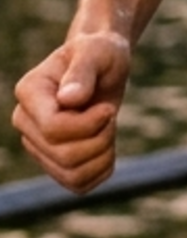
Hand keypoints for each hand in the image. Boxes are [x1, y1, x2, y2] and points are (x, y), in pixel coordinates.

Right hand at [12, 34, 131, 193]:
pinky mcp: (55, 161)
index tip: (108, 108)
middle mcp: (26, 122)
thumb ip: (83, 72)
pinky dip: (101, 171)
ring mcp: (38, 144)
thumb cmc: (101, 54)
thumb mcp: (98, 52)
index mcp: (29, 92)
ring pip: (71, 174)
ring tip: (109, 129)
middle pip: (64, 154)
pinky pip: (79, 184)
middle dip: (100, 138)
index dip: (88, 124)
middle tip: (110, 114)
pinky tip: (108, 148)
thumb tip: (69, 99)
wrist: (104, 65)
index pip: (53, 128)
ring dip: (102, 155)